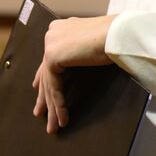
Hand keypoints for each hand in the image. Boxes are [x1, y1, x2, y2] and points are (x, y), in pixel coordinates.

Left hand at [33, 14, 117, 133]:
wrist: (118, 33)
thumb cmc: (115, 38)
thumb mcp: (91, 45)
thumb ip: (78, 51)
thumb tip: (74, 61)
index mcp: (61, 28)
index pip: (50, 58)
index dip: (44, 76)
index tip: (38, 90)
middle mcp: (53, 34)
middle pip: (47, 71)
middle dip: (44, 96)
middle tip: (40, 113)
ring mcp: (51, 44)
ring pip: (50, 81)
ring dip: (53, 107)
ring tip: (53, 126)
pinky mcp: (53, 55)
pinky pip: (54, 86)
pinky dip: (59, 104)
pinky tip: (62, 118)